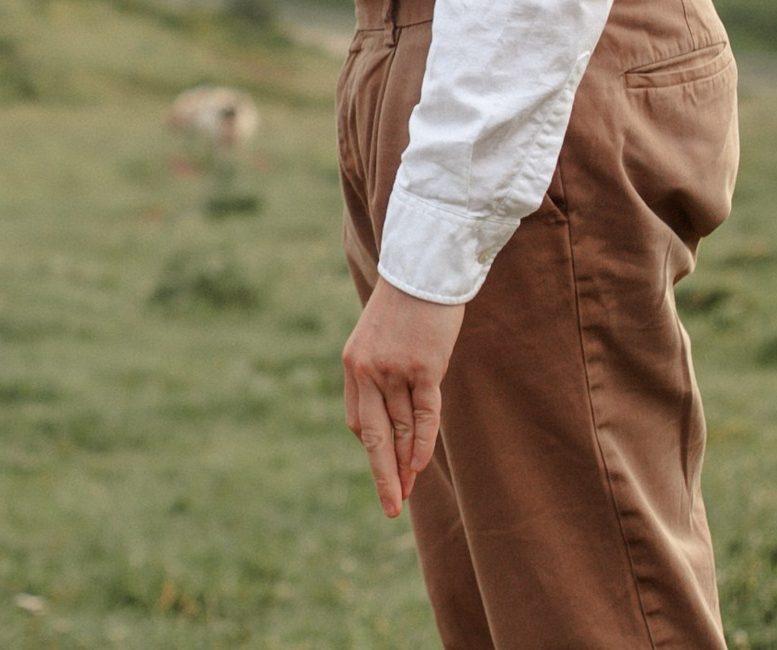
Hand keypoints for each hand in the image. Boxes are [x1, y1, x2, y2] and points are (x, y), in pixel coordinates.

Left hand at [342, 279, 466, 517]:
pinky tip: (421, 466)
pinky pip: (423, 415)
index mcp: (353, 364)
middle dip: (382, 474)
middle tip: (390, 507)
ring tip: (409, 492)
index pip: (360, 421)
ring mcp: (394, 370)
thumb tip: (397, 421)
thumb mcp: (382, 341)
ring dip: (406, 464)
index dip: (374, 450)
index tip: (387, 470)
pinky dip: (422, 443)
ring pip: (401, 429)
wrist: (423, 268)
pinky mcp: (423, 367)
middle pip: (374, 436)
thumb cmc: (407, 307)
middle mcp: (367, 370)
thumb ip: (382, 375)